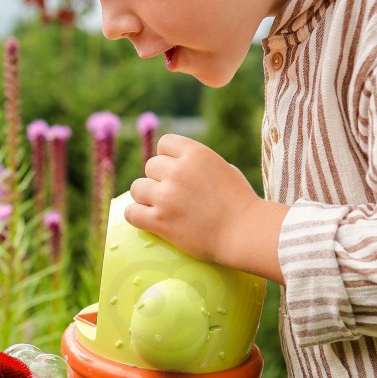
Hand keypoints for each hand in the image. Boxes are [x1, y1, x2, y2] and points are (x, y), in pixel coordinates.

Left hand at [126, 134, 285, 280]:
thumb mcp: (223, 168)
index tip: (176, 171)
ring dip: (146, 197)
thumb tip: (178, 162)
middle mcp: (178, 171)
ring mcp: (166, 196)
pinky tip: (148, 219)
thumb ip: (198, 163)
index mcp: (196, 153)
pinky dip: (136, 216)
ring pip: (137, 188)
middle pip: (150, 166)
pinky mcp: (159, 220)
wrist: (245, 233)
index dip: (168, 157)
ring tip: (161, 207)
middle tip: (173, 194)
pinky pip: (131, 212)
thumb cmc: (240, 203)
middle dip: (159, 179)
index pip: (165, 143)